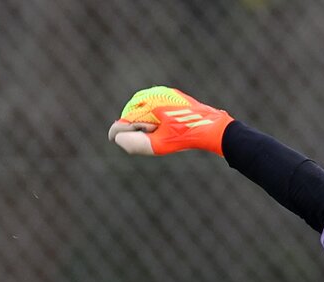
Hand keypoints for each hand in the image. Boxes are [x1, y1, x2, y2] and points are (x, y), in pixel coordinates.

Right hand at [107, 86, 233, 156]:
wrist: (211, 127)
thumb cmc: (185, 136)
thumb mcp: (159, 145)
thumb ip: (137, 143)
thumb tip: (118, 138)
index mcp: (150, 102)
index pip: (127, 117)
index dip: (119, 130)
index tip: (112, 138)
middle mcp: (156, 93)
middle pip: (133, 111)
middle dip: (133, 125)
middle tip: (139, 137)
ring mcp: (164, 93)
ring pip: (143, 107)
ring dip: (142, 120)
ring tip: (153, 132)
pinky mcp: (171, 95)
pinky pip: (153, 104)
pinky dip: (151, 115)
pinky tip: (159, 126)